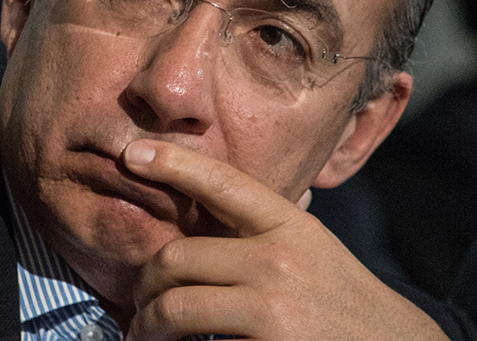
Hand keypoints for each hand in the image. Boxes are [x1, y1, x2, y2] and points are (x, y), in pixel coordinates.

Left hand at [120, 139, 448, 340]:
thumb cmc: (343, 302)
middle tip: (139, 301)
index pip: (223, 183)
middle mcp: (279, 262)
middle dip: (145, 284)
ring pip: (175, 307)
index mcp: (290, 228)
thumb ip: (264, 232)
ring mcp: (272, 311)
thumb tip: (201, 214)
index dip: (174, 163)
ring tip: (145, 333)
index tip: (133, 154)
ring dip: (147, 325)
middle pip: (177, 257)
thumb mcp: (312, 250)